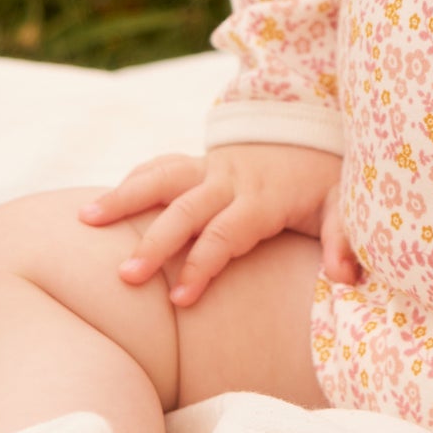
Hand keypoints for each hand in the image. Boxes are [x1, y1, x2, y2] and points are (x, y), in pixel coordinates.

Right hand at [79, 143, 342, 307]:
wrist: (314, 134)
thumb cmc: (325, 182)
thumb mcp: (343, 205)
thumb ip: (343, 239)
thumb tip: (346, 277)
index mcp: (262, 197)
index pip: (226, 233)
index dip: (203, 264)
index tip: (179, 298)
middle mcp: (229, 180)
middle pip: (185, 210)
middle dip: (154, 243)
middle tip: (124, 276)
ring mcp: (209, 168)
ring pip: (161, 178)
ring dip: (123, 198)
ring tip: (85, 220)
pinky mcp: (198, 163)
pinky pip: (160, 167)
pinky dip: (132, 181)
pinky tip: (101, 205)